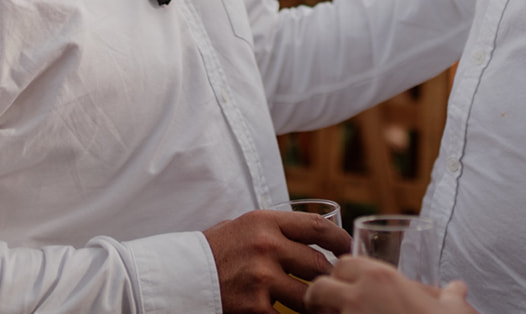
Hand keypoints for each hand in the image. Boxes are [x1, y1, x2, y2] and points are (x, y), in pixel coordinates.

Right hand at [205, 209, 351, 312]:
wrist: (177, 276)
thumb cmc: (211, 251)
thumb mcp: (241, 227)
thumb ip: (272, 231)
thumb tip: (307, 237)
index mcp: (265, 222)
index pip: (316, 227)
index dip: (339, 239)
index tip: (348, 248)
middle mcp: (266, 246)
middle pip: (318, 265)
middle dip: (330, 279)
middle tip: (336, 285)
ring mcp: (260, 278)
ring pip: (309, 296)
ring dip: (317, 304)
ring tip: (321, 306)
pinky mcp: (253, 307)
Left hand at [304, 258, 473, 313]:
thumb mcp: (453, 306)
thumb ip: (449, 294)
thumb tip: (457, 288)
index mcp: (381, 279)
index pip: (344, 264)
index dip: (343, 275)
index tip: (348, 286)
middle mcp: (359, 298)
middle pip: (318, 287)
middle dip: (320, 297)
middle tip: (331, 308)